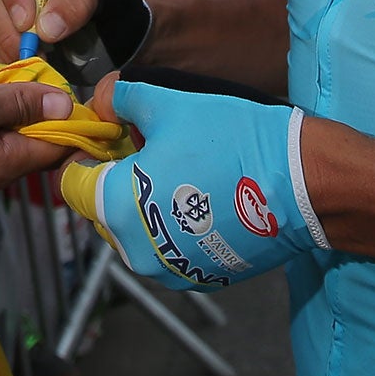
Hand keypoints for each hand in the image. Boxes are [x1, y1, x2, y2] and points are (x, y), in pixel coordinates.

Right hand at [0, 0, 98, 63]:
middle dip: (11, 28)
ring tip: (40, 58)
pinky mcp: (0, 33)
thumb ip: (78, 1)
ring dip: (10, 46)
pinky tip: (27, 64)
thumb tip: (46, 26)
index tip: (27, 20)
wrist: (111, 32)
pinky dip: (4, 59)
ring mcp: (3, 5)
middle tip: (37, 50)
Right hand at [0, 71, 74, 194]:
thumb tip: (65, 105)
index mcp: (1, 167)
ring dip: (4, 107)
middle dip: (39, 109)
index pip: (56, 149)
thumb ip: (18, 105)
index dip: (73, 120)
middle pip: (26, 142)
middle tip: (39, 68)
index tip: (80, 87)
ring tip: (5, 72)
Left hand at [59, 75, 325, 290]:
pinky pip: (167, 249)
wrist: (304, 185)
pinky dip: (172, 224)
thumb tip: (104, 101)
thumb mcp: (168, 103)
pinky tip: (202, 194)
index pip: (70, 184)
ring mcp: (169, 271)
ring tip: (179, 170)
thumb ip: (122, 98)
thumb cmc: (233, 142)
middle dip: (115, 178)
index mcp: (115, 208)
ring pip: (134, 230)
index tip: (109, 136)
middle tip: (148, 147)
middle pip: (101, 209)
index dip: (85, 154)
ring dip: (143, 202)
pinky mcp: (200, 278)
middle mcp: (134, 251)